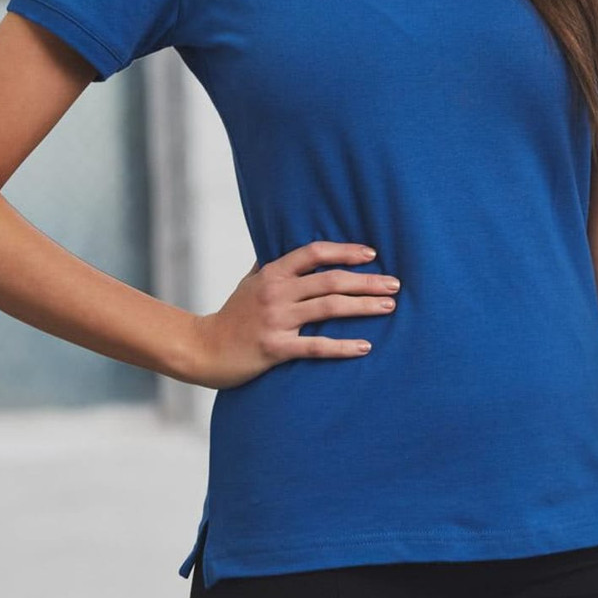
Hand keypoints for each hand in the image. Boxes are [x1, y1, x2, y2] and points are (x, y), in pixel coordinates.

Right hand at [184, 241, 399, 388]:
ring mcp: (276, 320)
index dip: (344, 250)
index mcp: (272, 273)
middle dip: (366, 281)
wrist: (202, 349)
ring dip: (363, 307)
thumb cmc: (231, 315)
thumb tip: (286, 247)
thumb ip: (269, 266)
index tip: (371, 253)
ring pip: (328, 308)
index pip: (314, 252)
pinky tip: (364, 347)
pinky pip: (316, 346)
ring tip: (388, 308)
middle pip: (330, 280)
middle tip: (394, 284)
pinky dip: (342, 346)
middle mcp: (276, 292)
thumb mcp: (248, 283)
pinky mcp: (275, 348)